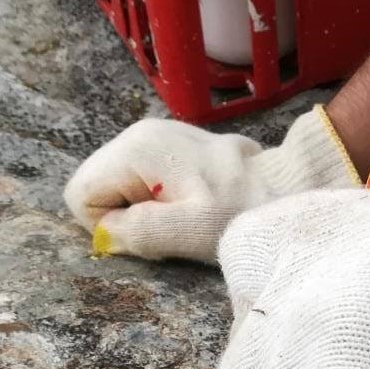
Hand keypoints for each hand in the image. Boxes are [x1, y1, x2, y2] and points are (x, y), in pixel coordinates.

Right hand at [62, 106, 358, 262]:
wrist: (288, 188)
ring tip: (181, 217)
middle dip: (122, 217)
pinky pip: (140, 180)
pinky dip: (157, 200)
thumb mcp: (189, 231)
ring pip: (118, 186)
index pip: (81, 195)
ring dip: (141, 211)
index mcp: (136, 150)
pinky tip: (190, 204)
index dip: (106, 226)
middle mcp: (139, 134)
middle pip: (97, 187)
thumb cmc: (241, 212)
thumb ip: (139, 231)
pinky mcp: (172, 147)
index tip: (147, 234)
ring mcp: (156, 137)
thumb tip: (106, 233)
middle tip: (167, 228)